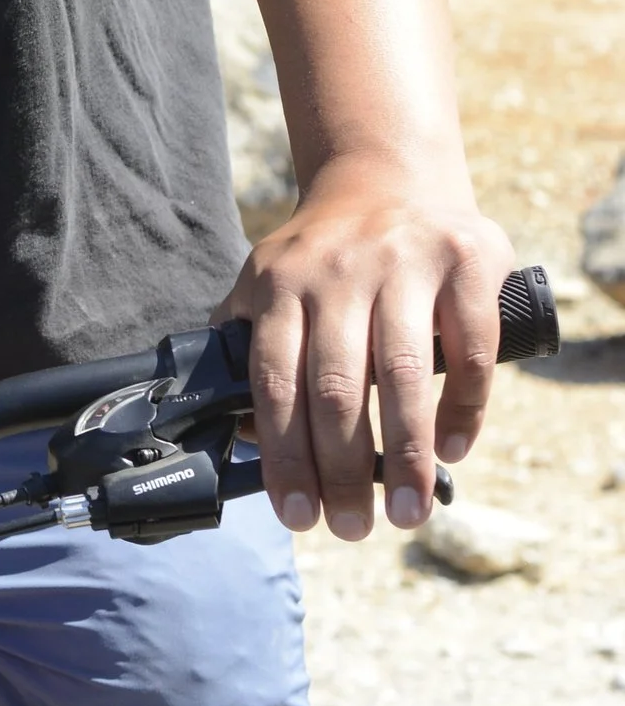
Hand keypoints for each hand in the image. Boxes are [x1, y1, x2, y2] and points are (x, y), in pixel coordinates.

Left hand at [231, 158, 510, 540]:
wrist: (387, 176)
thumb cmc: (325, 256)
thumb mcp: (270, 284)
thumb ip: (249, 346)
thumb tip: (237, 435)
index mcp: (279, 285)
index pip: (273, 383)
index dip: (285, 456)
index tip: (297, 516)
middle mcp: (337, 272)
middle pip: (336, 388)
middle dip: (342, 470)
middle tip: (353, 529)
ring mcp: (403, 261)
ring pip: (402, 374)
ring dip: (405, 453)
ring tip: (406, 511)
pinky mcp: (465, 258)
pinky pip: (468, 346)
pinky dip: (463, 405)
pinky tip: (454, 448)